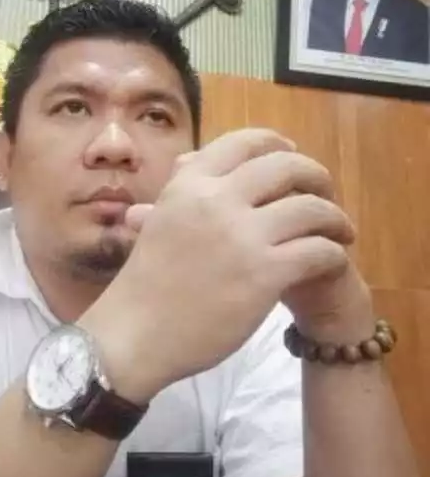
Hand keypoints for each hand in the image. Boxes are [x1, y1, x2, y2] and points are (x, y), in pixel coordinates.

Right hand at [80, 129, 354, 402]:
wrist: (135, 334)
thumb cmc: (145, 283)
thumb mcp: (159, 219)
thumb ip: (183, 189)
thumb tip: (191, 160)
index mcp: (190, 183)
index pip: (245, 142)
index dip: (277, 143)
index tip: (293, 155)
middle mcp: (217, 199)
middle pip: (287, 167)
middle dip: (315, 176)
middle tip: (325, 194)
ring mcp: (242, 236)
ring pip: (312, 209)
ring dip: (334, 218)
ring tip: (341, 232)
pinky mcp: (264, 273)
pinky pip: (319, 251)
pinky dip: (333, 254)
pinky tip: (330, 261)